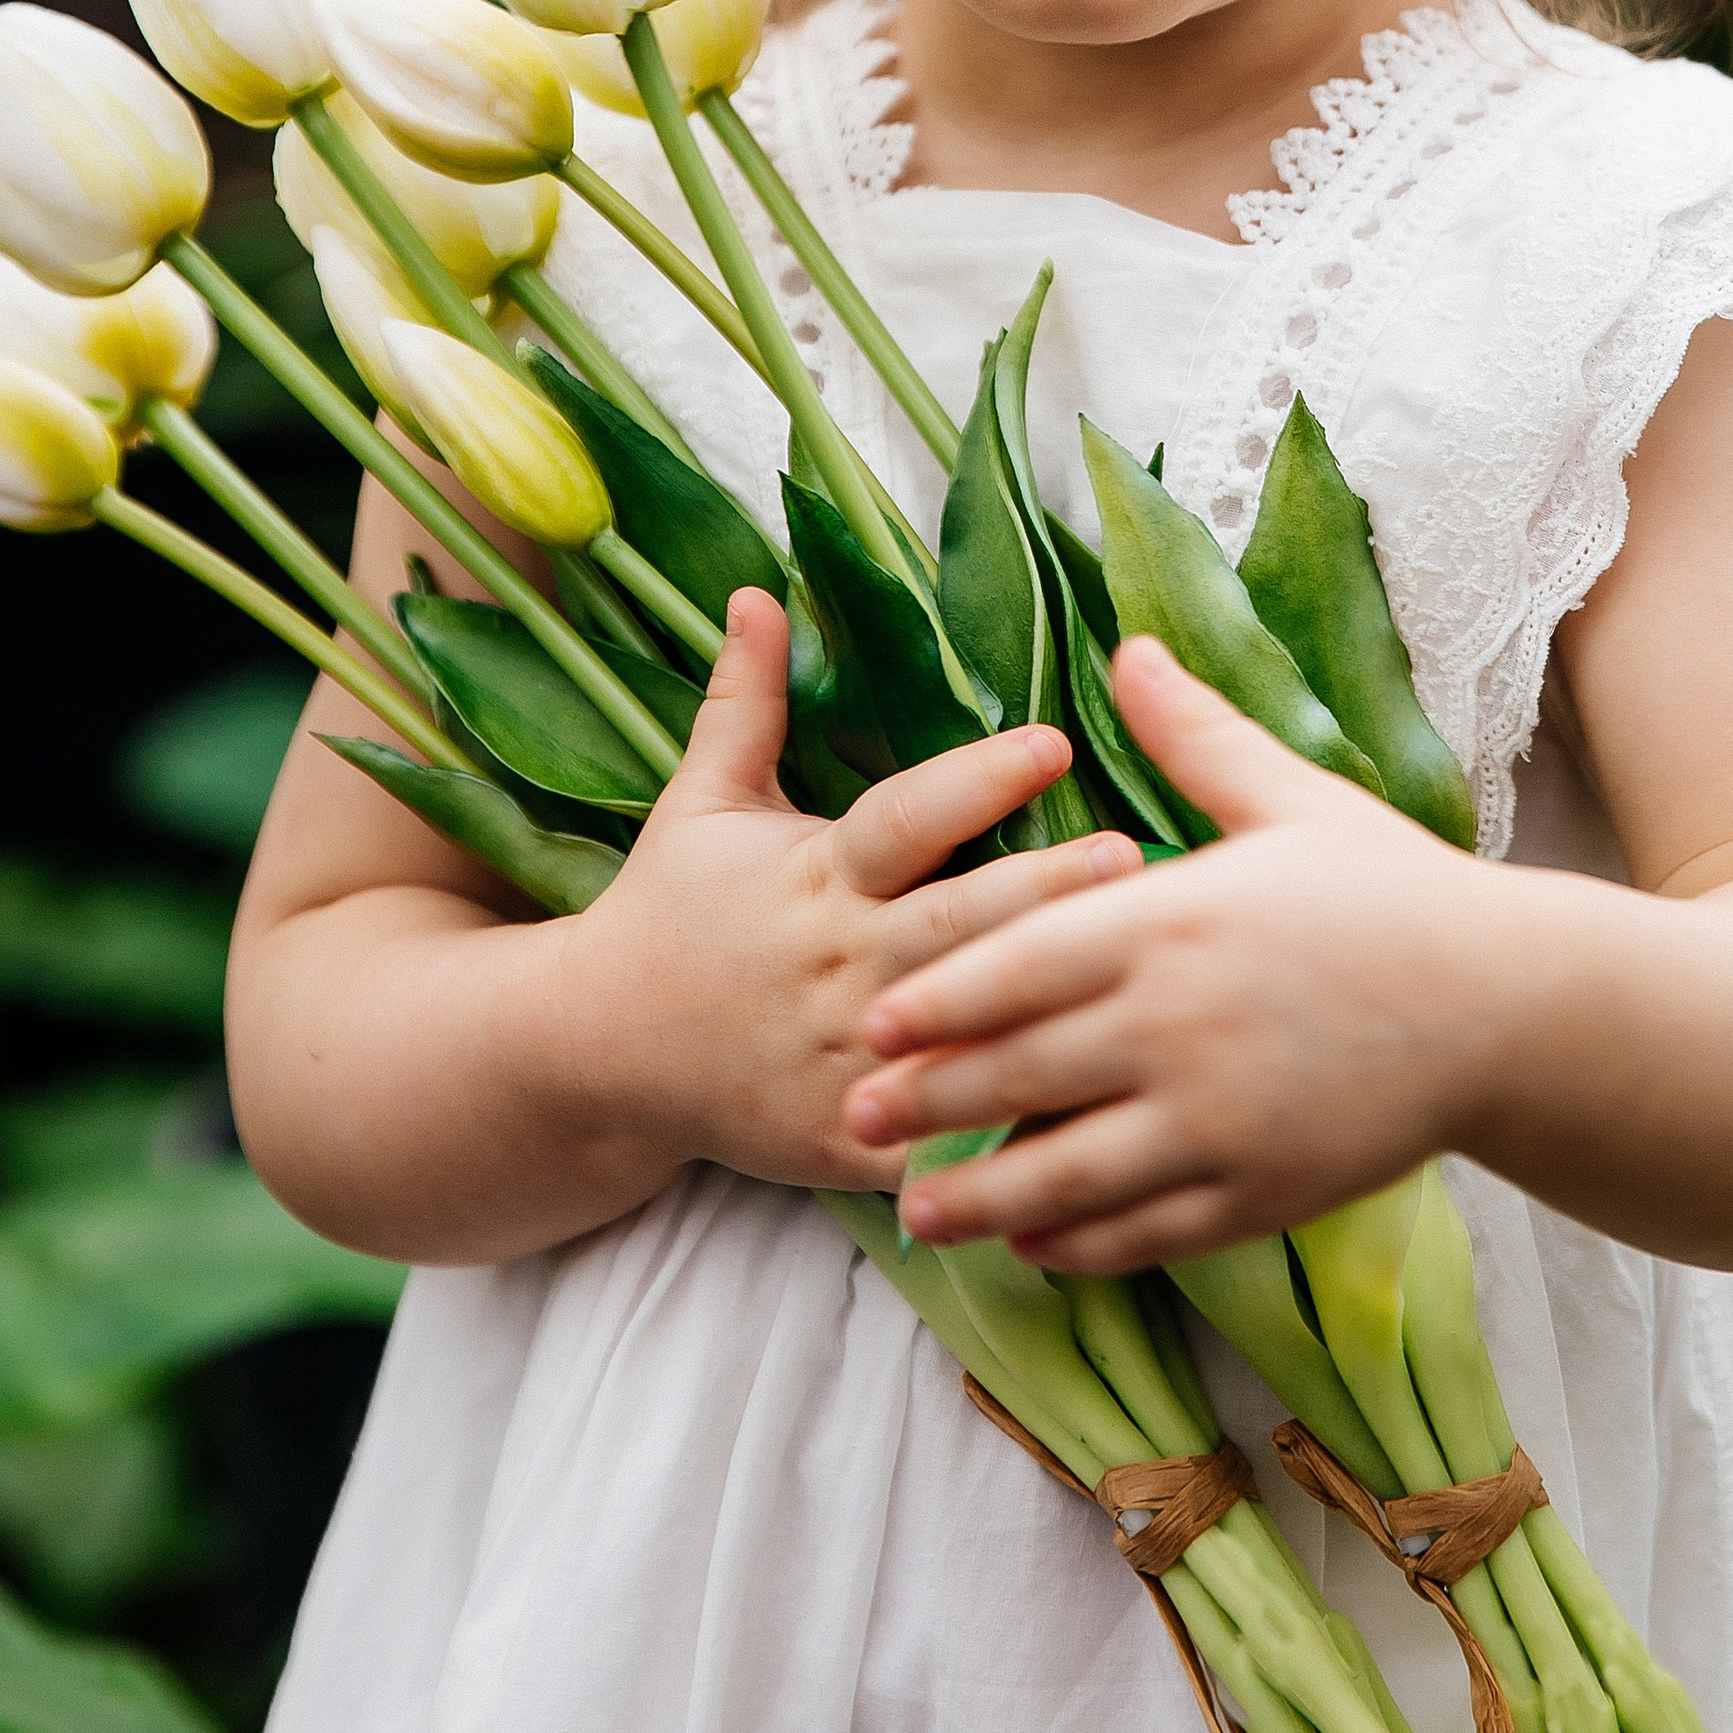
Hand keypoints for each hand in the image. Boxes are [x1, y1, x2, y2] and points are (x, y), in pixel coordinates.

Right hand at [573, 587, 1138, 1197]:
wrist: (598, 1051)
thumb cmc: (669, 909)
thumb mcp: (701, 801)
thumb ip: (743, 702)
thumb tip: (759, 590)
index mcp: (816, 877)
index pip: (906, 819)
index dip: (975, 782)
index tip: (1049, 743)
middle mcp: (839, 963)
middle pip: (956, 923)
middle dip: (1043, 893)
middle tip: (1132, 859)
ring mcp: (846, 1059)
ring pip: (960, 1034)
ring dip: (1044, 1006)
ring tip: (1134, 975)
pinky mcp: (847, 1143)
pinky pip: (938, 1141)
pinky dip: (1000, 1137)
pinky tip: (1084, 1119)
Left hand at [843, 636, 1503, 1270]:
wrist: (1508, 1005)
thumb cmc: (1391, 889)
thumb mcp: (1290, 798)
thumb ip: (1193, 736)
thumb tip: (1127, 648)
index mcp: (1178, 920)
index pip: (1024, 966)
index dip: (939, 999)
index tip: (871, 1018)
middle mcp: (1184, 1027)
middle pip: (1023, 1073)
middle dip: (928, 1100)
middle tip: (852, 1113)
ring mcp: (1221, 1122)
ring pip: (1069, 1172)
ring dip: (979, 1197)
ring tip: (914, 1210)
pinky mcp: (1260, 1193)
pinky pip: (1144, 1230)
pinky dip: (1077, 1242)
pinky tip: (1030, 1239)